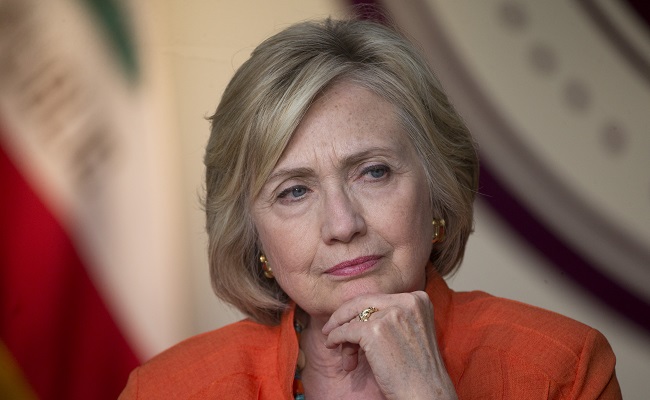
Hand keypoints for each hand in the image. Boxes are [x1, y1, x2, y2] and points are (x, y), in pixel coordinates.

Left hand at [322, 291, 456, 399]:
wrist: (426, 393)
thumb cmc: (418, 369)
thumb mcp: (412, 330)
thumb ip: (392, 316)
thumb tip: (356, 313)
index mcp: (418, 299)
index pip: (379, 298)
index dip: (362, 311)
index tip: (350, 321)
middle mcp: (406, 301)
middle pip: (364, 302)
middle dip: (344, 316)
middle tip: (331, 328)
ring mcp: (391, 314)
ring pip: (354, 317)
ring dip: (343, 334)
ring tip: (345, 354)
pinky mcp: (375, 331)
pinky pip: (345, 330)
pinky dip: (335, 337)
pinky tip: (332, 344)